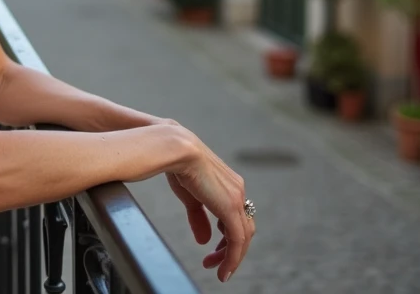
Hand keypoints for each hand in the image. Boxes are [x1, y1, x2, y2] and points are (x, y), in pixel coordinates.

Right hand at [169, 129, 254, 283]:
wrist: (176, 149)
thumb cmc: (178, 164)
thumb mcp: (190, 196)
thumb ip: (199, 217)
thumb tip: (205, 239)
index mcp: (230, 185)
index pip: (236, 217)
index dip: (227, 237)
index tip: (214, 251)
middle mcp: (238, 191)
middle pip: (244, 229)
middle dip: (230, 250)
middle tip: (215, 264)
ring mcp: (237, 198)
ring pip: (244, 237)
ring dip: (232, 257)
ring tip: (220, 271)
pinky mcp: (231, 207)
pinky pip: (238, 239)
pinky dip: (233, 257)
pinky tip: (223, 269)